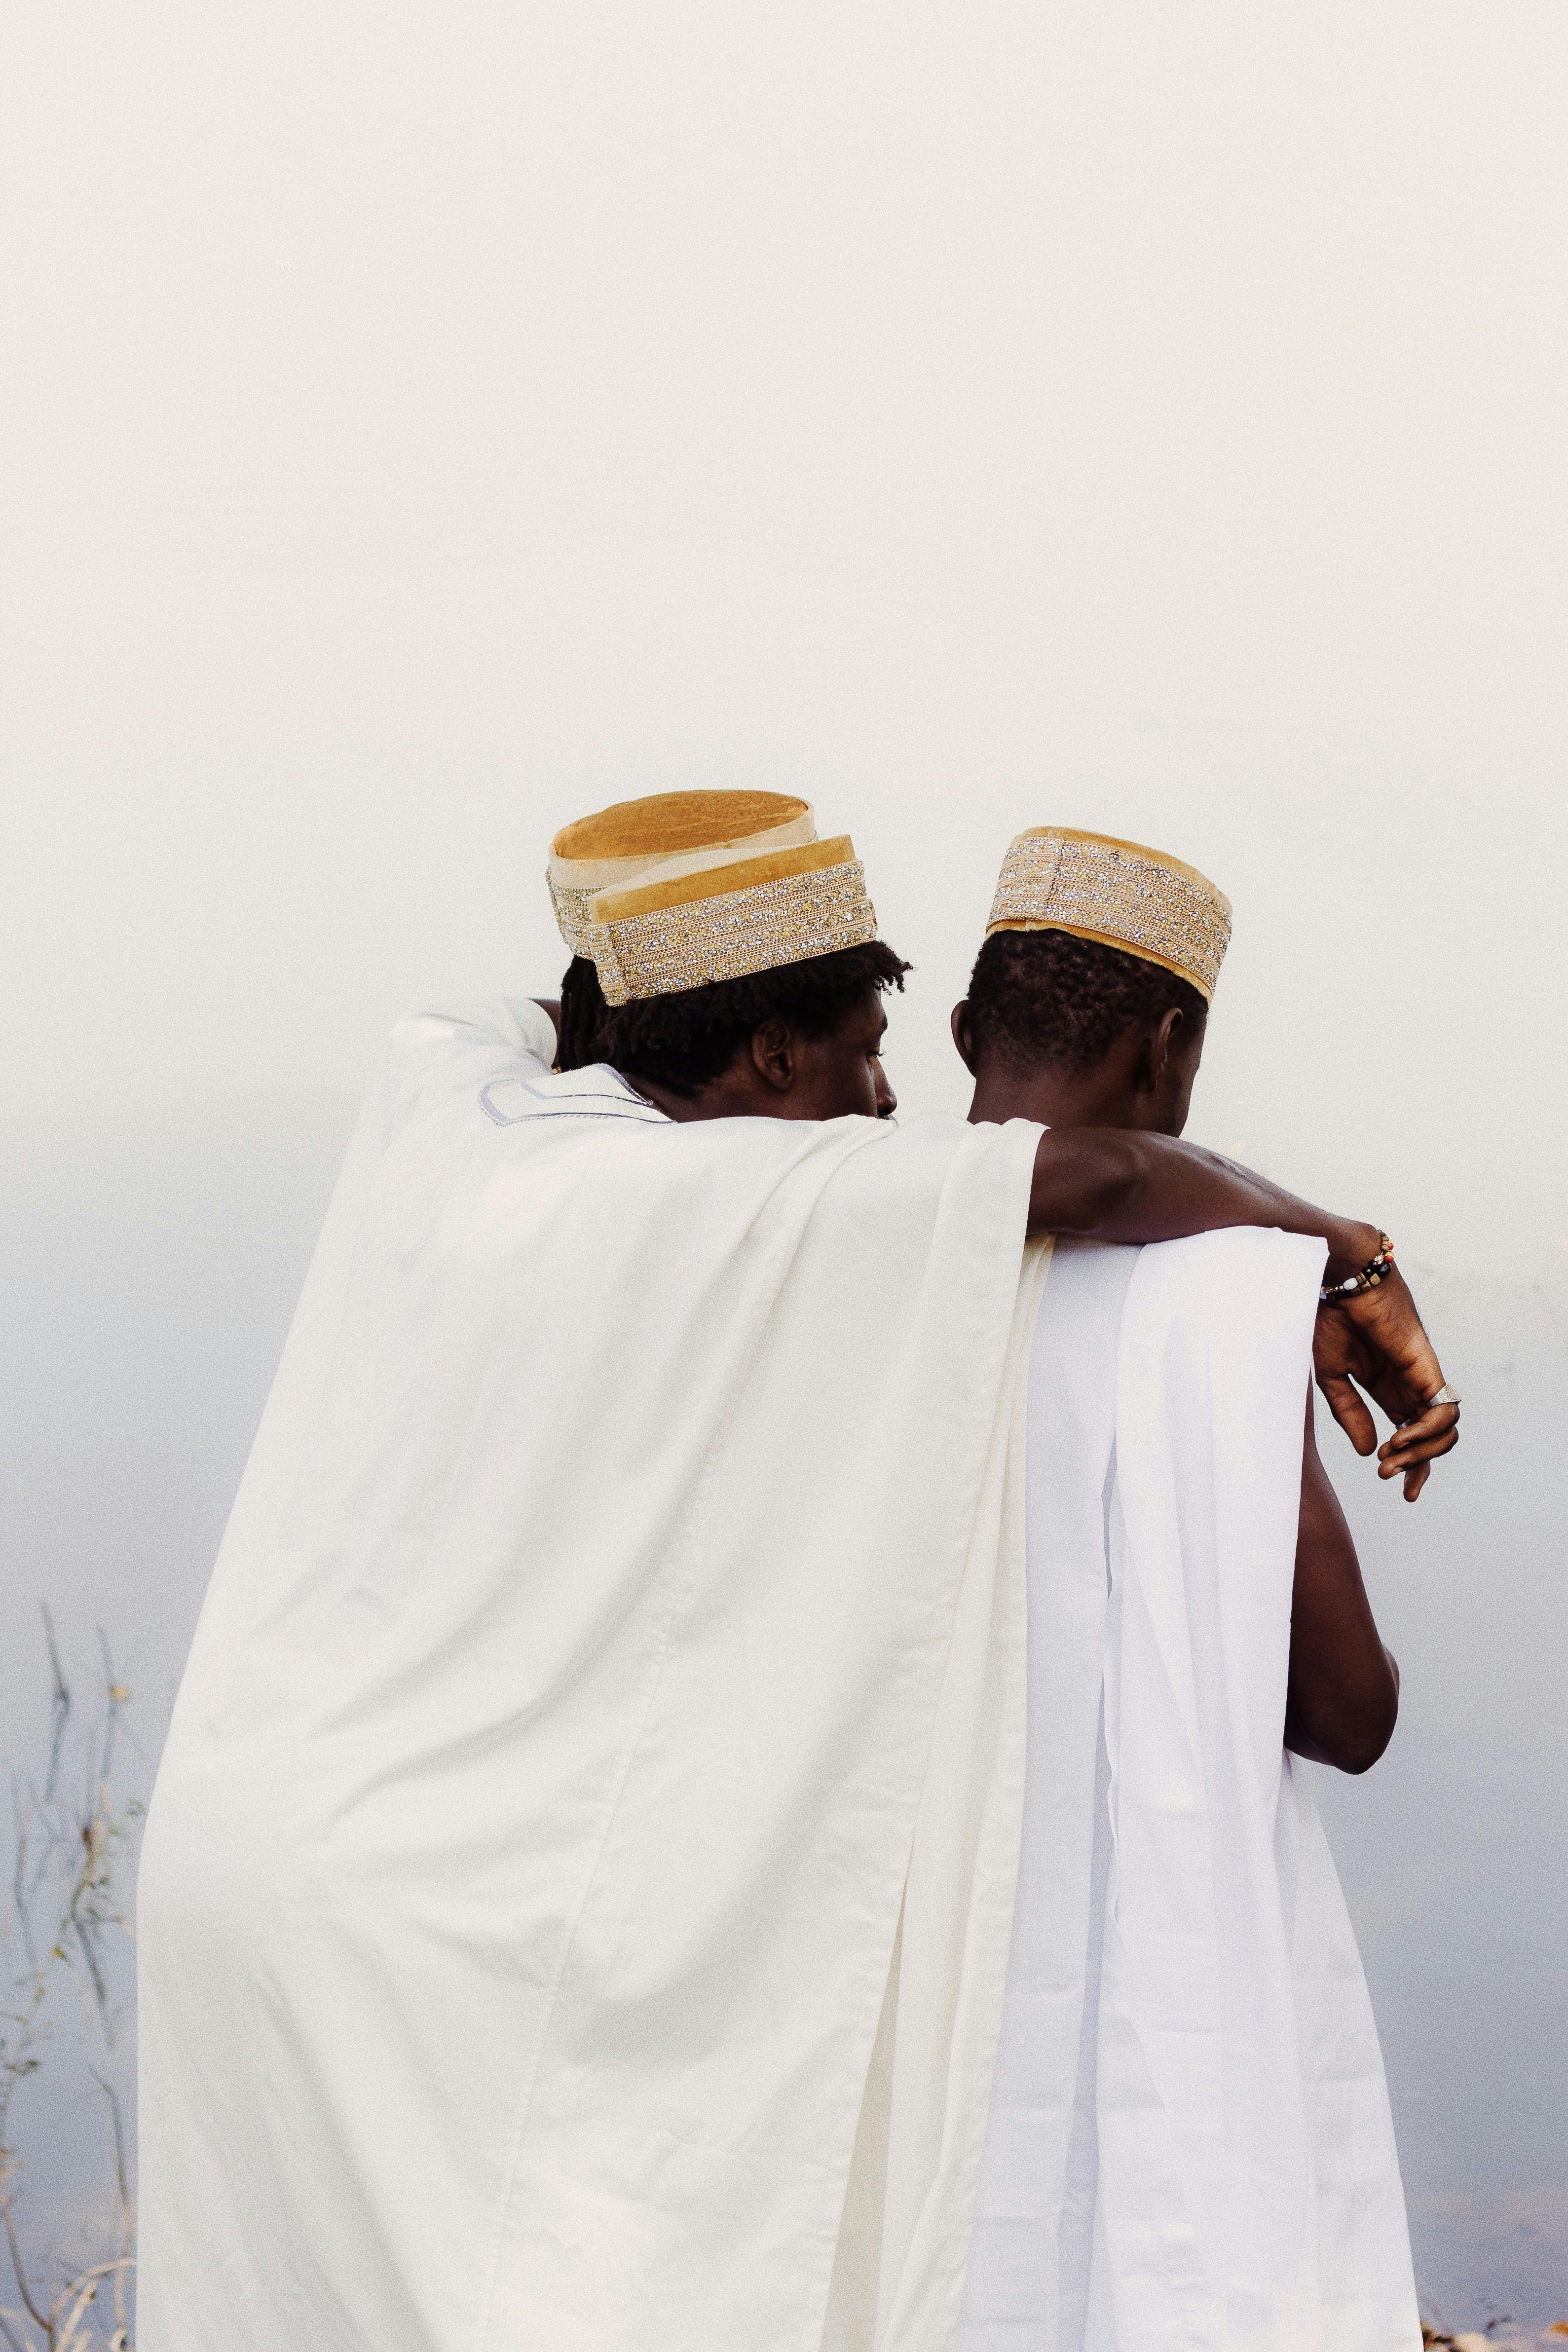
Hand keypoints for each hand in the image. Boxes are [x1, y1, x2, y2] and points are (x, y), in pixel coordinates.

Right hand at [1312, 1263, 1459, 1500]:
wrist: (1341, 1279)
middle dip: (1419, 1466)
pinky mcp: (1427, 1367)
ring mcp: (1421, 1376)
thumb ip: (1349, 1413)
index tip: (1400, 1490)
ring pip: (1447, 1428)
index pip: (1412, 1435)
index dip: (1412, 1466)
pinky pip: (1443, 1410)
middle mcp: (1410, 1385)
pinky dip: (1426, 1431)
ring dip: (1422, 1453)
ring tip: (1391, 1459)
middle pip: (1436, 1437)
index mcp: (1388, 1388)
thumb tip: (1367, 1451)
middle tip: (1394, 1481)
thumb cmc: (1332, 1317)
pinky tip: (1399, 1438)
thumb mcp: (1332, 1376)